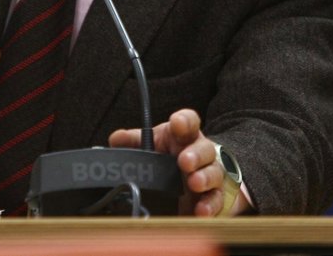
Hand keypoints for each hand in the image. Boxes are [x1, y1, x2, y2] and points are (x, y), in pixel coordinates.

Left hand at [108, 108, 248, 215]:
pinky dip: (211, 206)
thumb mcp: (153, 146)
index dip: (184, 120)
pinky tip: (201, 211)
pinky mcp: (216, 199)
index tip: (177, 123)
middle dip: (196, 154)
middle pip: (204, 148)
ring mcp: (211, 175)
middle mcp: (201, 153)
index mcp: (184, 136)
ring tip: (195, 183)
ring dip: (205, 178)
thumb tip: (115, 139)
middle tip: (184, 161)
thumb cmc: (171, 158)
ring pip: (214, 173)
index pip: (189, 122)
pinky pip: (217, 201)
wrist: (196, 182)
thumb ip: (135, 142)